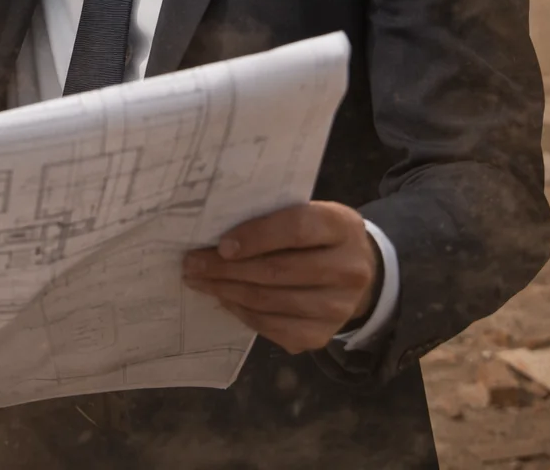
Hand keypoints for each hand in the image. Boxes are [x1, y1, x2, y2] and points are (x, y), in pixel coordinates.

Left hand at [182, 201, 377, 353]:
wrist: (357, 272)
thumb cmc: (318, 236)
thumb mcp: (308, 213)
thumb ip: (273, 218)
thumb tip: (214, 232)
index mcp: (342, 227)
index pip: (296, 229)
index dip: (256, 237)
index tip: (221, 245)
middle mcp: (348, 270)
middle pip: (278, 271)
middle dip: (226, 268)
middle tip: (192, 263)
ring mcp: (338, 308)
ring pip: (270, 301)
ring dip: (227, 291)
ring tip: (199, 280)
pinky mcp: (322, 335)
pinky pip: (272, 327)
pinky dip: (242, 313)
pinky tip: (224, 299)